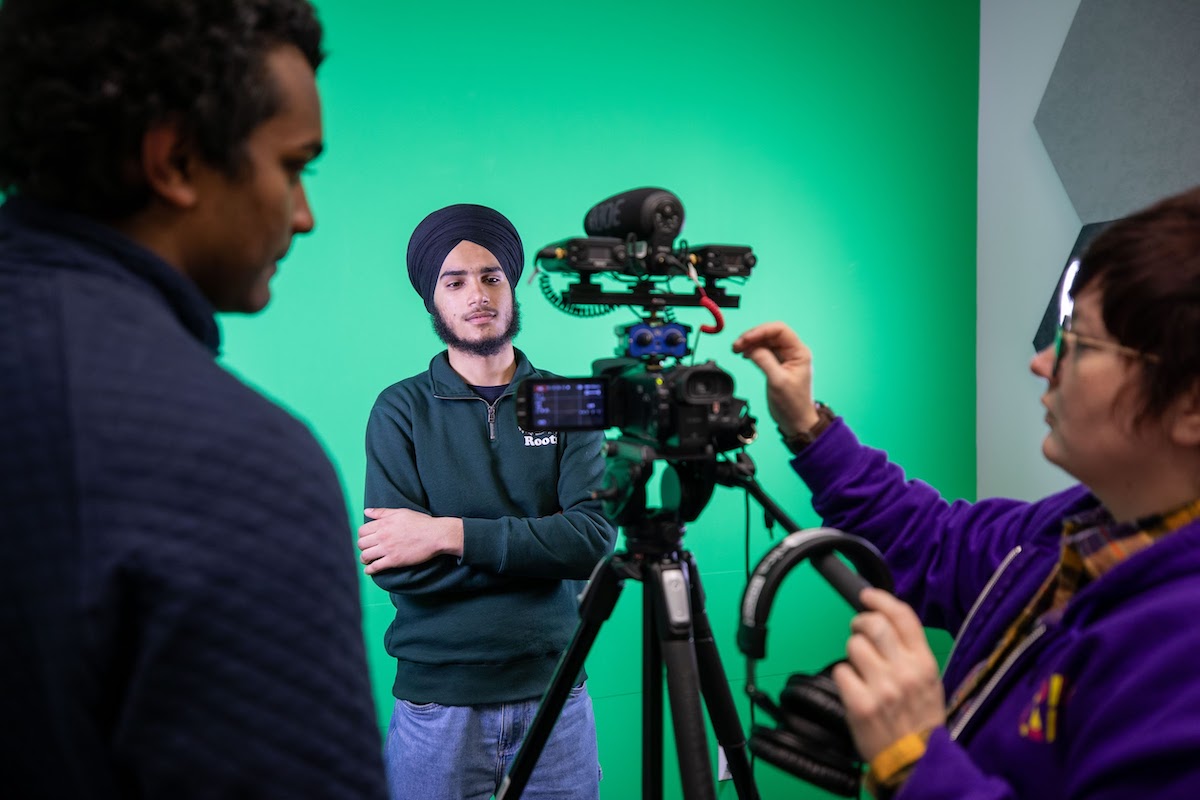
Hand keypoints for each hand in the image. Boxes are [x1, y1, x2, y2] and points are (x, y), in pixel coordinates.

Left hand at [357, 507, 463, 574]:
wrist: (435, 535)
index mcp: (384, 523)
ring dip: (364, 559)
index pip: (362, 530)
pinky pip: (375, 567)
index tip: (367, 538)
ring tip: (367, 560)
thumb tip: (366, 511)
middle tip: (367, 549)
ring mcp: (388, 549)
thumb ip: (382, 512)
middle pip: (361, 544)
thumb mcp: (400, 512)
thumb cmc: (421, 522)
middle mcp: (383, 536)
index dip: (362, 535)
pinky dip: (369, 570)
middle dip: (362, 547)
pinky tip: (369, 570)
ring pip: (365, 556)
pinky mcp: (394, 560)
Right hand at [731, 321, 819, 435]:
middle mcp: (793, 352)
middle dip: (752, 336)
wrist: (795, 421)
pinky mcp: (777, 364)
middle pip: (770, 334)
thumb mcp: (777, 381)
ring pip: (765, 341)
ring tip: (736, 349)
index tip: (745, 339)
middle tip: (737, 345)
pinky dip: (752, 350)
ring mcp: (785, 358)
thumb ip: (765, 361)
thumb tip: (751, 348)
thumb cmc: (793, 404)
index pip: (780, 330)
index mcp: (799, 352)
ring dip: (750, 343)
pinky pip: (763, 351)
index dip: (760, 331)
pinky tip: (744, 354)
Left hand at [831, 588, 945, 761]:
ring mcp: (881, 687)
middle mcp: (904, 670)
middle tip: (857, 630)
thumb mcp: (929, 682)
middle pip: (873, 624)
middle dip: (859, 622)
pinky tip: (854, 688)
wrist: (916, 762)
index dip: (880, 599)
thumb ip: (910, 652)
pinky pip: (841, 671)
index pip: (902, 616)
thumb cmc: (921, 720)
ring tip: (861, 669)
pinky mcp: (860, 703)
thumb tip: (885, 622)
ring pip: (853, 646)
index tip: (866, 595)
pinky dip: (844, 677)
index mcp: (924, 663)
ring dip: (852, 653)